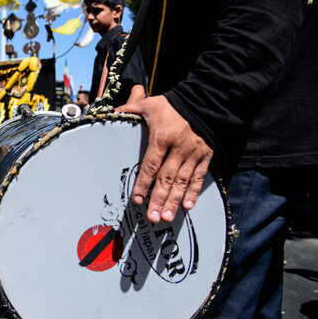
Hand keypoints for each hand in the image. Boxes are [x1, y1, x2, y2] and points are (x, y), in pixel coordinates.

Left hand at [116, 95, 212, 223]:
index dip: (143, 184)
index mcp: (162, 138)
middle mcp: (179, 148)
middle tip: (153, 217)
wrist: (204, 100)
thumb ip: (129, 110)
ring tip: (167, 217)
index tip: (137, 200)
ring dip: (174, 201)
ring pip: (182, 182)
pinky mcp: (205, 155)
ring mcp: (193, 153)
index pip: (150, 166)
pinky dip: (193, 192)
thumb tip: (111, 114)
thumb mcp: (149, 104)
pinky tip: (187, 206)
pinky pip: (199, 177)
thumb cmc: (172, 104)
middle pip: (167, 178)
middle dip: (159, 200)